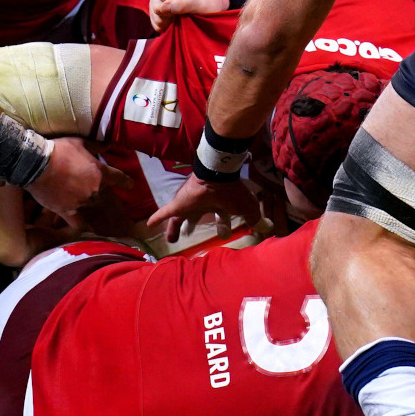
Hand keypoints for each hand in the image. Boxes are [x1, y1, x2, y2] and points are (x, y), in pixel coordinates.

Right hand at [24, 136, 132, 227]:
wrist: (35, 164)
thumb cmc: (59, 150)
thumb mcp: (79, 142)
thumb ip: (96, 146)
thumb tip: (107, 145)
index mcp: (99, 173)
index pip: (119, 178)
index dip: (126, 182)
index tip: (131, 185)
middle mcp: (93, 190)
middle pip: (103, 194)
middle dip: (99, 190)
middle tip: (90, 186)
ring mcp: (81, 202)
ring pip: (90, 205)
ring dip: (87, 201)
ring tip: (79, 198)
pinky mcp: (66, 211)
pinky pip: (77, 222)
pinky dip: (80, 224)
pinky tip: (83, 227)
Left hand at [147, 173, 263, 242]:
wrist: (218, 176)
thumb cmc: (232, 192)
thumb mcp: (247, 207)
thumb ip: (255, 218)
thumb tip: (265, 229)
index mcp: (219, 204)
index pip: (221, 217)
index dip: (223, 226)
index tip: (224, 234)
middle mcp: (203, 204)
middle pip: (195, 218)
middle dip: (192, 227)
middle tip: (188, 235)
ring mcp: (189, 204)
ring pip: (179, 219)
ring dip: (175, 228)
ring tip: (171, 239)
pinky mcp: (178, 204)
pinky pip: (165, 213)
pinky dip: (157, 218)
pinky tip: (149, 225)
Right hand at [148, 0, 228, 30]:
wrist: (211, 3)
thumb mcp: (198, 1)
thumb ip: (181, 4)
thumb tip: (162, 8)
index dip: (170, 1)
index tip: (185, 3)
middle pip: (155, 3)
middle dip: (169, 13)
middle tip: (185, 10)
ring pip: (153, 13)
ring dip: (168, 20)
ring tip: (182, 15)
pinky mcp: (155, 7)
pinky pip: (154, 20)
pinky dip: (165, 25)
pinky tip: (176, 21)